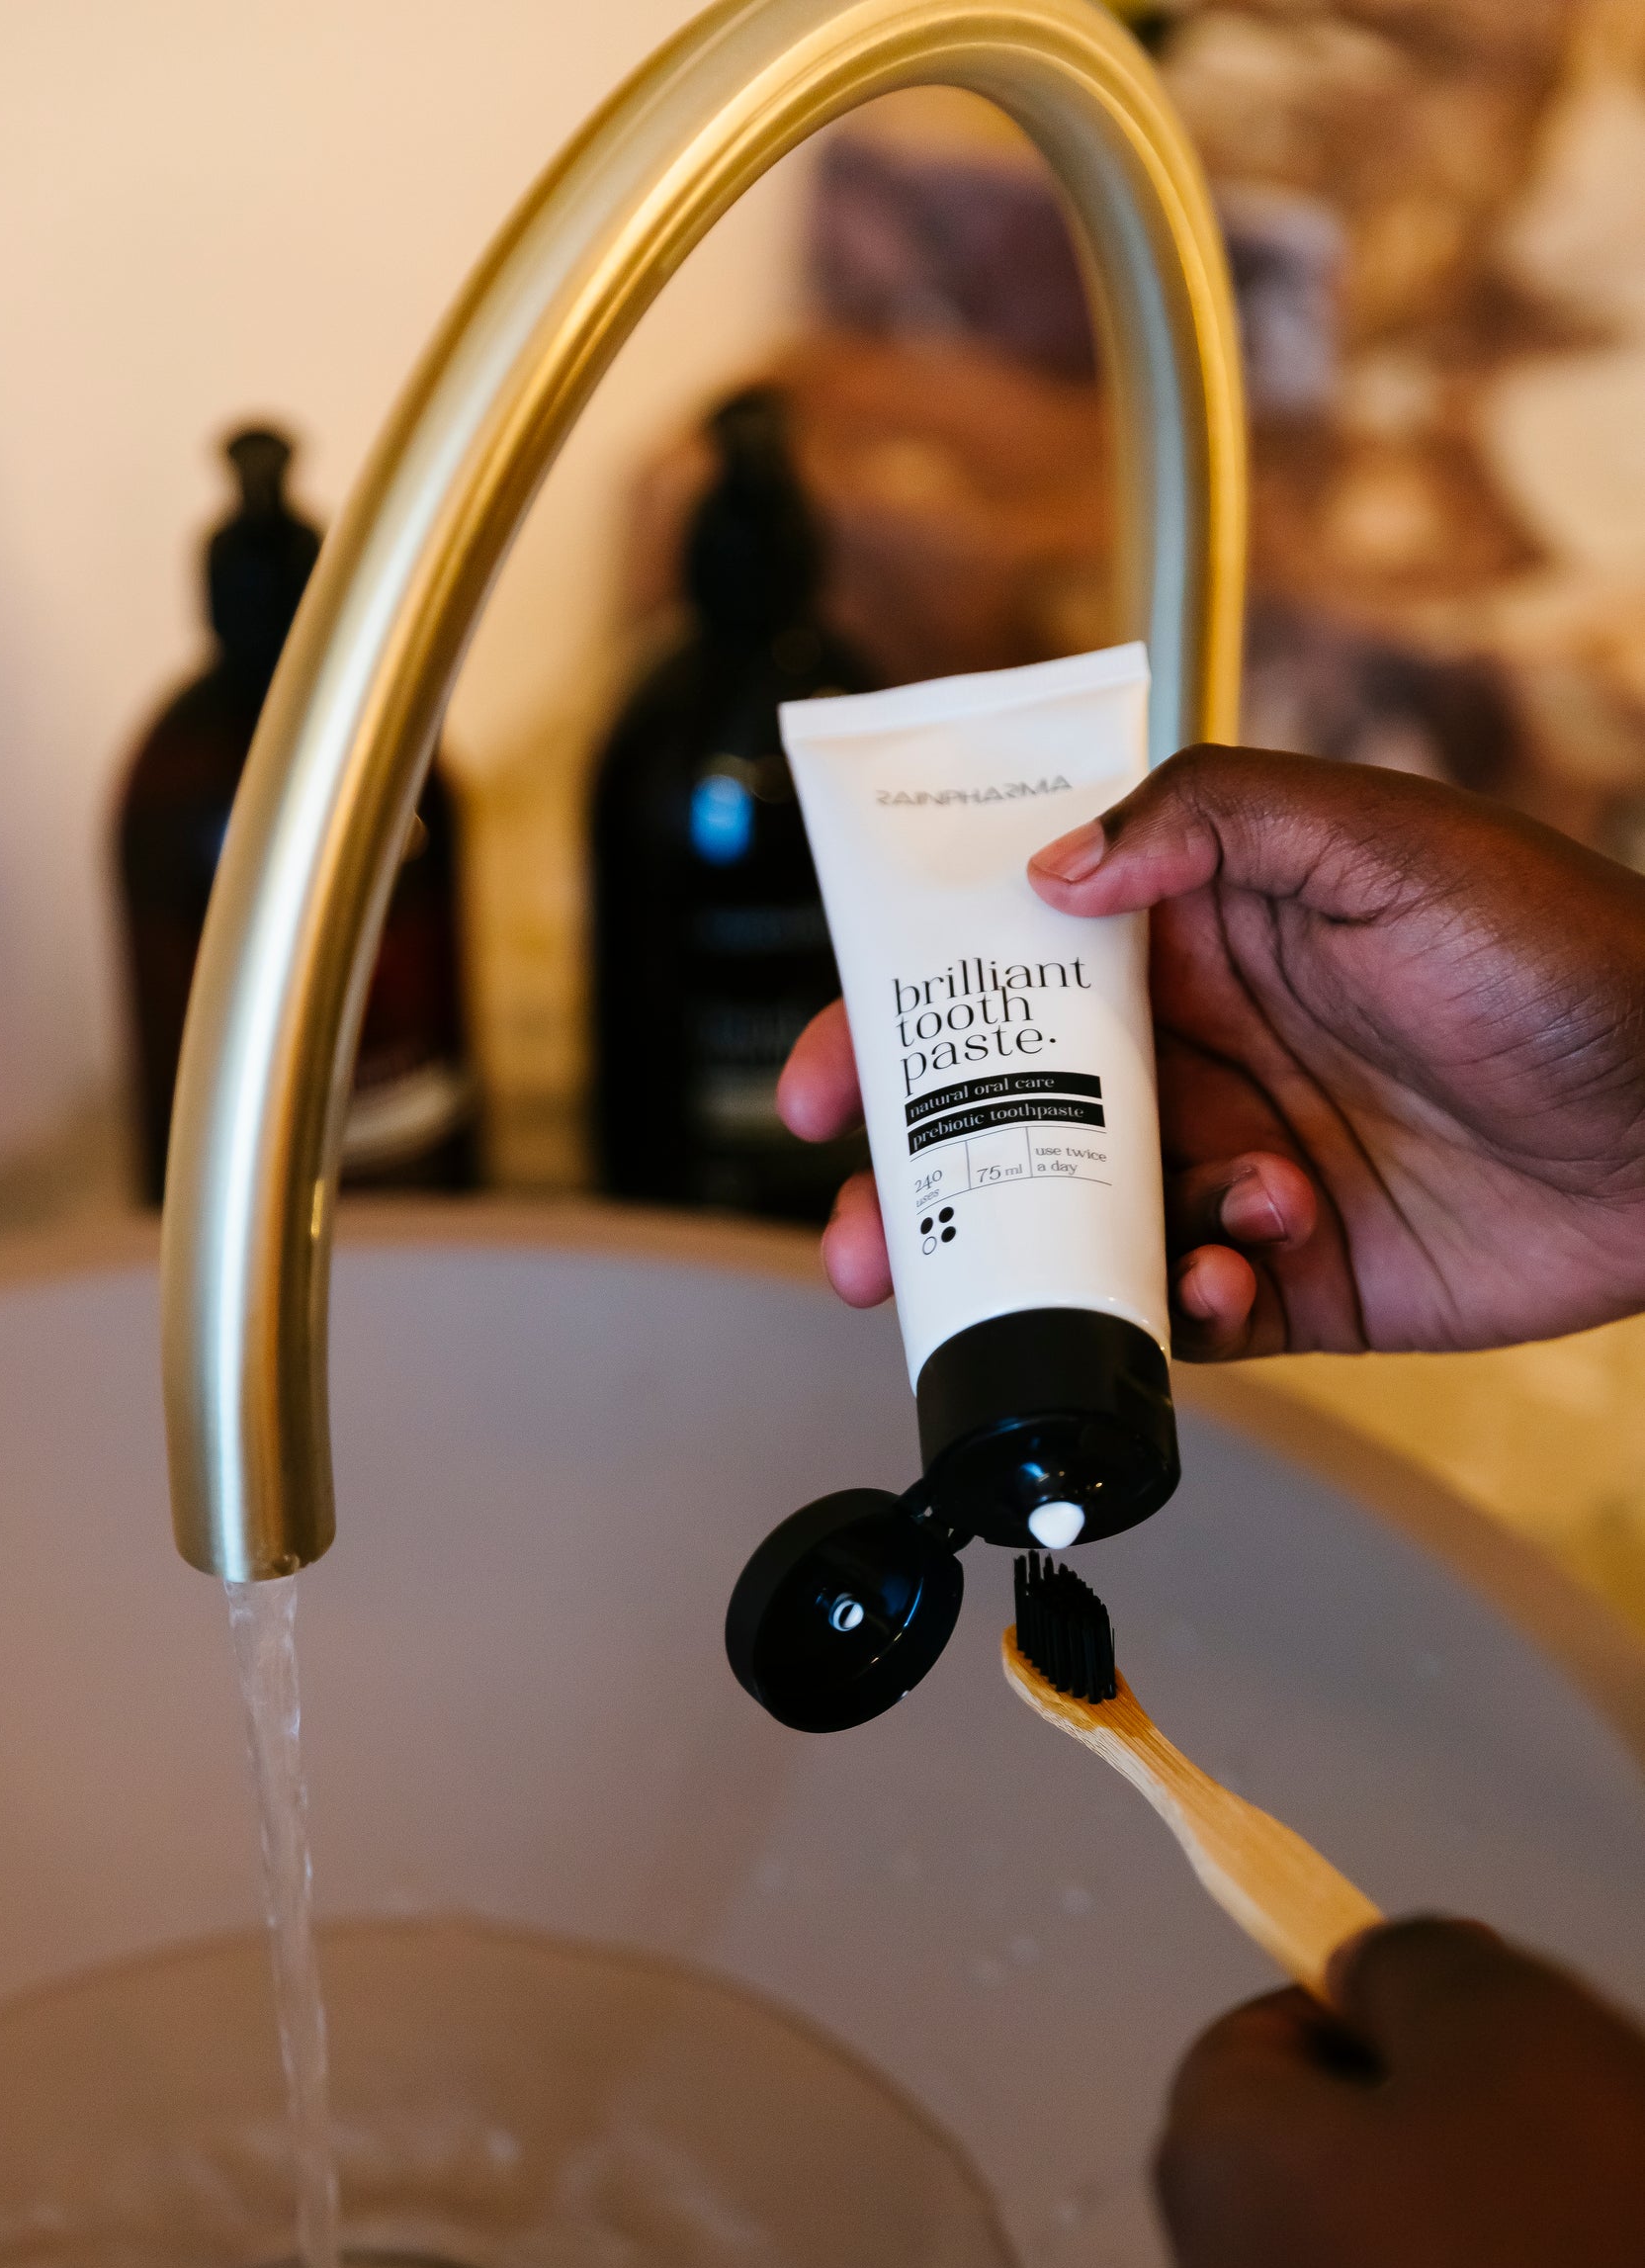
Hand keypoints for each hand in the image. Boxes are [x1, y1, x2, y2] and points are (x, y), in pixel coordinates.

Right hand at [779, 749, 1644, 1357]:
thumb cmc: (1572, 957)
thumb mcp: (1384, 847)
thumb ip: (1212, 827)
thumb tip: (1053, 866)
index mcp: (1200, 938)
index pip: (1009, 975)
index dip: (900, 1023)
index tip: (825, 1077)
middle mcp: (1202, 1055)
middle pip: (1009, 1125)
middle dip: (921, 1183)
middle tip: (865, 1234)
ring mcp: (1239, 1169)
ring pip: (1075, 1233)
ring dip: (1029, 1265)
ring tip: (1020, 1286)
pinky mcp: (1293, 1274)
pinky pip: (1184, 1311)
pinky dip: (1176, 1310)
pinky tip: (1226, 1275)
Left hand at [1156, 1919, 1644, 2267]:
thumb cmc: (1580, 2260)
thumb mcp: (1512, 2035)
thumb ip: (1413, 1969)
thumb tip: (1360, 1971)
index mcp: (1219, 2184)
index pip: (1243, 2049)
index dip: (1358, 2012)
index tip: (1480, 2022)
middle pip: (1303, 2186)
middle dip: (1418, 2143)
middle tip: (1561, 2139)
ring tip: (1595, 2263)